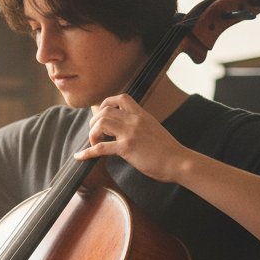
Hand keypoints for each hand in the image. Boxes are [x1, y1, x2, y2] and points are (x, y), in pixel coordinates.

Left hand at [74, 94, 188, 182]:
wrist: (179, 161)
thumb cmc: (168, 150)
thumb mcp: (154, 130)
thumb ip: (141, 126)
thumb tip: (129, 129)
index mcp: (142, 115)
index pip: (122, 98)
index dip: (106, 103)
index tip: (102, 113)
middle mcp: (135, 120)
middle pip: (105, 110)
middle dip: (94, 121)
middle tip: (95, 133)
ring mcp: (130, 133)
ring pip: (101, 123)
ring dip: (92, 133)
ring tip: (94, 142)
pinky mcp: (127, 148)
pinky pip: (101, 147)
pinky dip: (87, 152)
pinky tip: (79, 157)